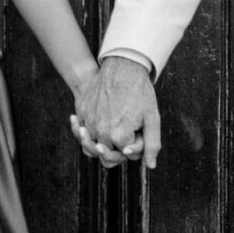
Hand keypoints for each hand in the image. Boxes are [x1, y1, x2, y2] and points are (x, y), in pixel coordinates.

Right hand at [70, 55, 160, 169]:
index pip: (127, 154)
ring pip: (91, 147)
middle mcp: (101, 132)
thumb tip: (150, 166)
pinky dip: (85, 133)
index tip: (139, 130)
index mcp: (119, 136)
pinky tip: (89, 127)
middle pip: (108, 155)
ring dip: (101, 144)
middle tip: (126, 133)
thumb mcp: (152, 118)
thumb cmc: (140, 92)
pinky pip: (81, 131)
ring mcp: (88, 122)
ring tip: (107, 135)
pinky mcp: (81, 112)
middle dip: (119, 148)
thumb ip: (151, 144)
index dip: (136, 145)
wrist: (123, 66)